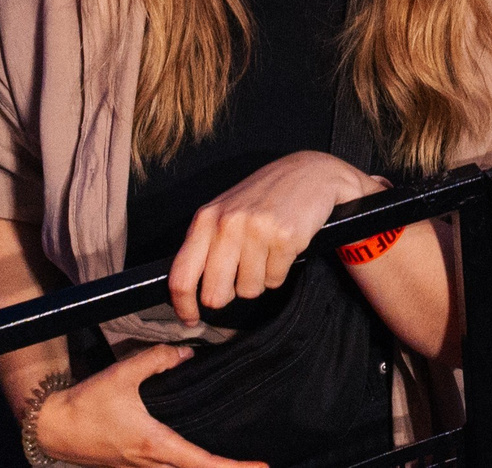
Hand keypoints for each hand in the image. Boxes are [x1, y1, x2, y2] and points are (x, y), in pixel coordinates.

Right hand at [30, 346, 261, 467]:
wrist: (54, 427)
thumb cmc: (88, 403)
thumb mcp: (124, 374)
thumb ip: (159, 359)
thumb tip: (188, 352)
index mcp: (155, 444)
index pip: (201, 462)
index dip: (232, 467)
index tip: (260, 466)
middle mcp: (151, 464)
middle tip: (256, 466)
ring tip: (233, 462)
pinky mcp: (131, 467)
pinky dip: (186, 465)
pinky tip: (194, 456)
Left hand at [167, 151, 375, 324]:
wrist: (310, 172)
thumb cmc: (264, 196)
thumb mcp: (225, 212)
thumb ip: (206, 244)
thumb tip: (190, 290)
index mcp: (206, 219)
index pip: (181, 276)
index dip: (183, 306)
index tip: (190, 319)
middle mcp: (227, 224)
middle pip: (215, 294)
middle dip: (229, 294)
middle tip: (242, 276)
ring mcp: (256, 230)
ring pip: (249, 290)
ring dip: (259, 279)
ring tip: (267, 251)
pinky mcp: (284, 238)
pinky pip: (275, 280)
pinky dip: (280, 271)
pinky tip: (283, 247)